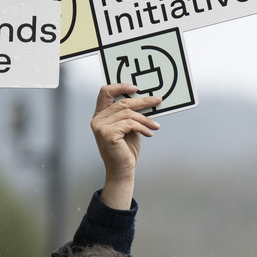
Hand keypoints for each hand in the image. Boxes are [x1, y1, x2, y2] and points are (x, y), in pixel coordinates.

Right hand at [91, 83, 161, 209]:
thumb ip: (131, 114)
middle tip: (158, 100)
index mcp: (101, 115)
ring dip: (146, 119)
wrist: (122, 169)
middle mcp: (98, 119)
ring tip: (155, 126)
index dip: (120, 86)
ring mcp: (100, 126)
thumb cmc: (125, 150)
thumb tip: (148, 100)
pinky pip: (130, 124)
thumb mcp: (129, 128)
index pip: (105, 92)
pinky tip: (149, 133)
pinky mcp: (107, 133)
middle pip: (122, 103)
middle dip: (143, 101)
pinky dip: (142, 127)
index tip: (136, 88)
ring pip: (128, 113)